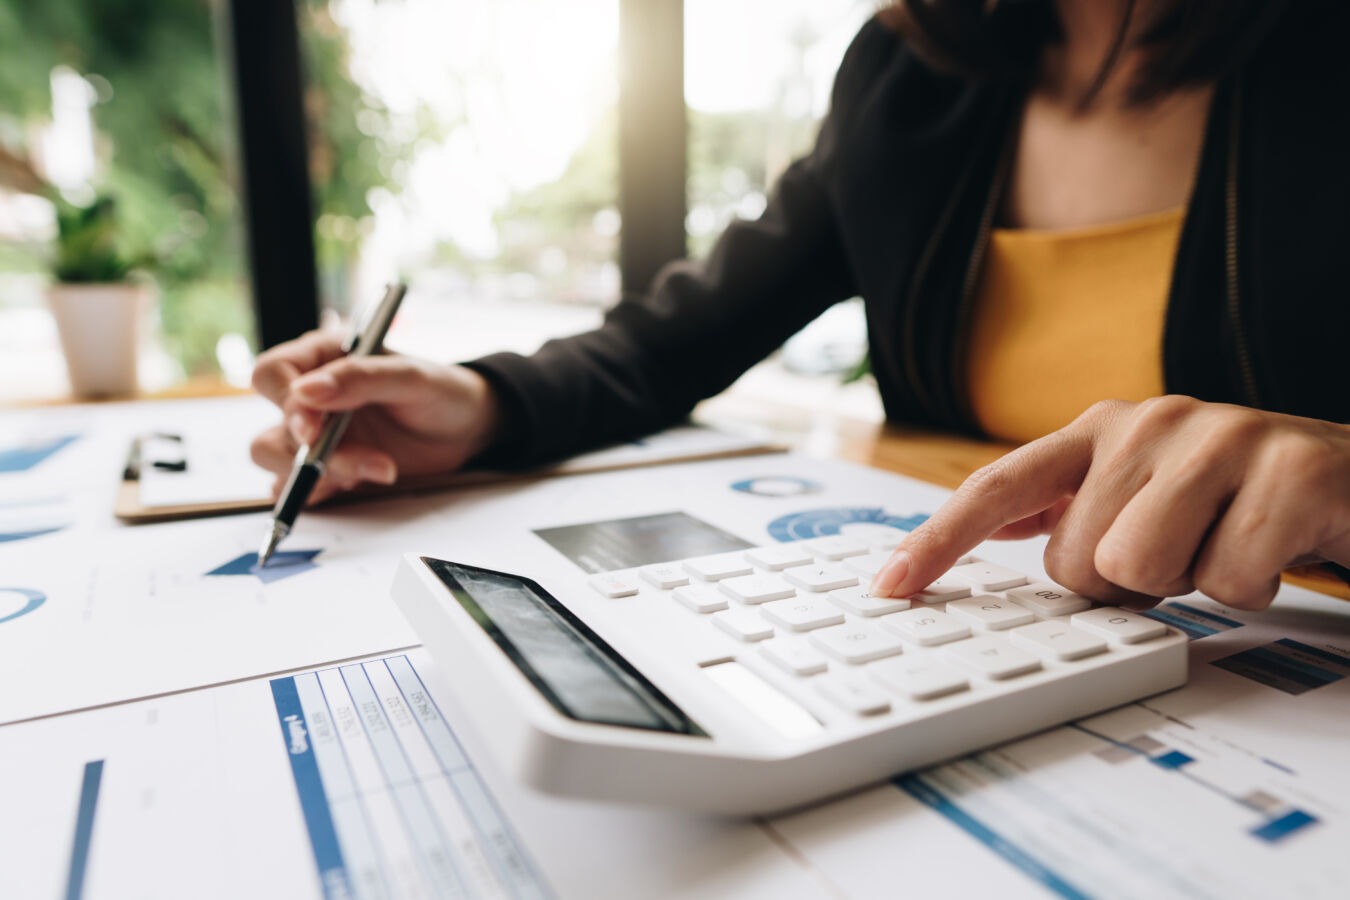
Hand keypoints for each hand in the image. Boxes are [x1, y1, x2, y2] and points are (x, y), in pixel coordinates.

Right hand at [250, 329, 502, 503]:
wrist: (466, 429)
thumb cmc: (441, 391)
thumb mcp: (410, 377)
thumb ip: (360, 378)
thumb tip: (306, 392)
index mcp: (322, 358)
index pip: (273, 375)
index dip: (286, 404)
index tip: (314, 430)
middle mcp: (312, 397)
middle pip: (271, 427)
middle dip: (305, 453)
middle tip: (355, 464)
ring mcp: (316, 435)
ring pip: (276, 459)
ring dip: (316, 475)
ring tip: (375, 469)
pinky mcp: (328, 468)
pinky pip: (298, 487)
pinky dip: (320, 493)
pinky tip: (359, 483)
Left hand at [871, 396, 1349, 610]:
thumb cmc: (1239, 499)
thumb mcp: (1147, 497)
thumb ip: (1072, 509)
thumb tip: (992, 530)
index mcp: (1100, 431)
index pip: (997, 487)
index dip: (939, 540)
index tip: (890, 585)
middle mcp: (1150, 422)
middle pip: (1075, 562)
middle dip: (1128, 585)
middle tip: (1184, 551)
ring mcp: (1221, 437)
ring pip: (1140, 570)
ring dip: (1188, 584)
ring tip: (1225, 546)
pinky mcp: (1291, 469)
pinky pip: (1227, 581)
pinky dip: (1252, 587)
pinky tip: (1274, 550)